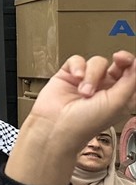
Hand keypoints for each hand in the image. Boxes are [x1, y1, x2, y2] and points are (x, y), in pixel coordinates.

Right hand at [8, 52, 135, 184]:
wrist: (55, 126)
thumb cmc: (85, 124)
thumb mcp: (117, 103)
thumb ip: (130, 82)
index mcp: (121, 97)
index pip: (132, 76)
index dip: (133, 66)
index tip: (129, 61)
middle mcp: (105, 88)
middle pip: (118, 64)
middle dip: (120, 60)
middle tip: (119, 58)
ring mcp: (87, 81)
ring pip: (97, 62)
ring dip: (92, 75)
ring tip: (84, 92)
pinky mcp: (69, 75)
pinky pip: (77, 60)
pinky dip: (77, 67)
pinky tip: (76, 78)